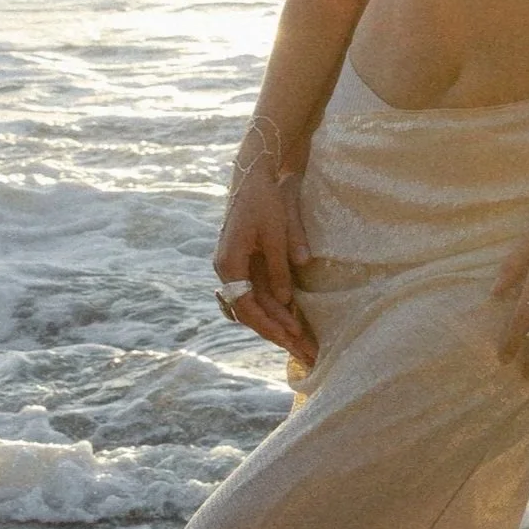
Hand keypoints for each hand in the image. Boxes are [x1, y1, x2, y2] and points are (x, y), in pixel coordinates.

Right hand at [214, 164, 314, 365]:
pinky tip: (290, 324)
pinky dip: (273, 310)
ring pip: (254, 307)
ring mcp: (234, 270)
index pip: (246, 306)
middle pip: (249, 312)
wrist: (252, 177)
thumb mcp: (274, 233)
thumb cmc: (264, 200)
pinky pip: (256, 295)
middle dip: (276, 333)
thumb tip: (286, 300)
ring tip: (300, 345)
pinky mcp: (243, 266)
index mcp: (228, 264)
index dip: (269, 323)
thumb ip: (278, 267)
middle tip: (303, 352)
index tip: (292, 336)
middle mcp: (226, 271)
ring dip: (276, 326)